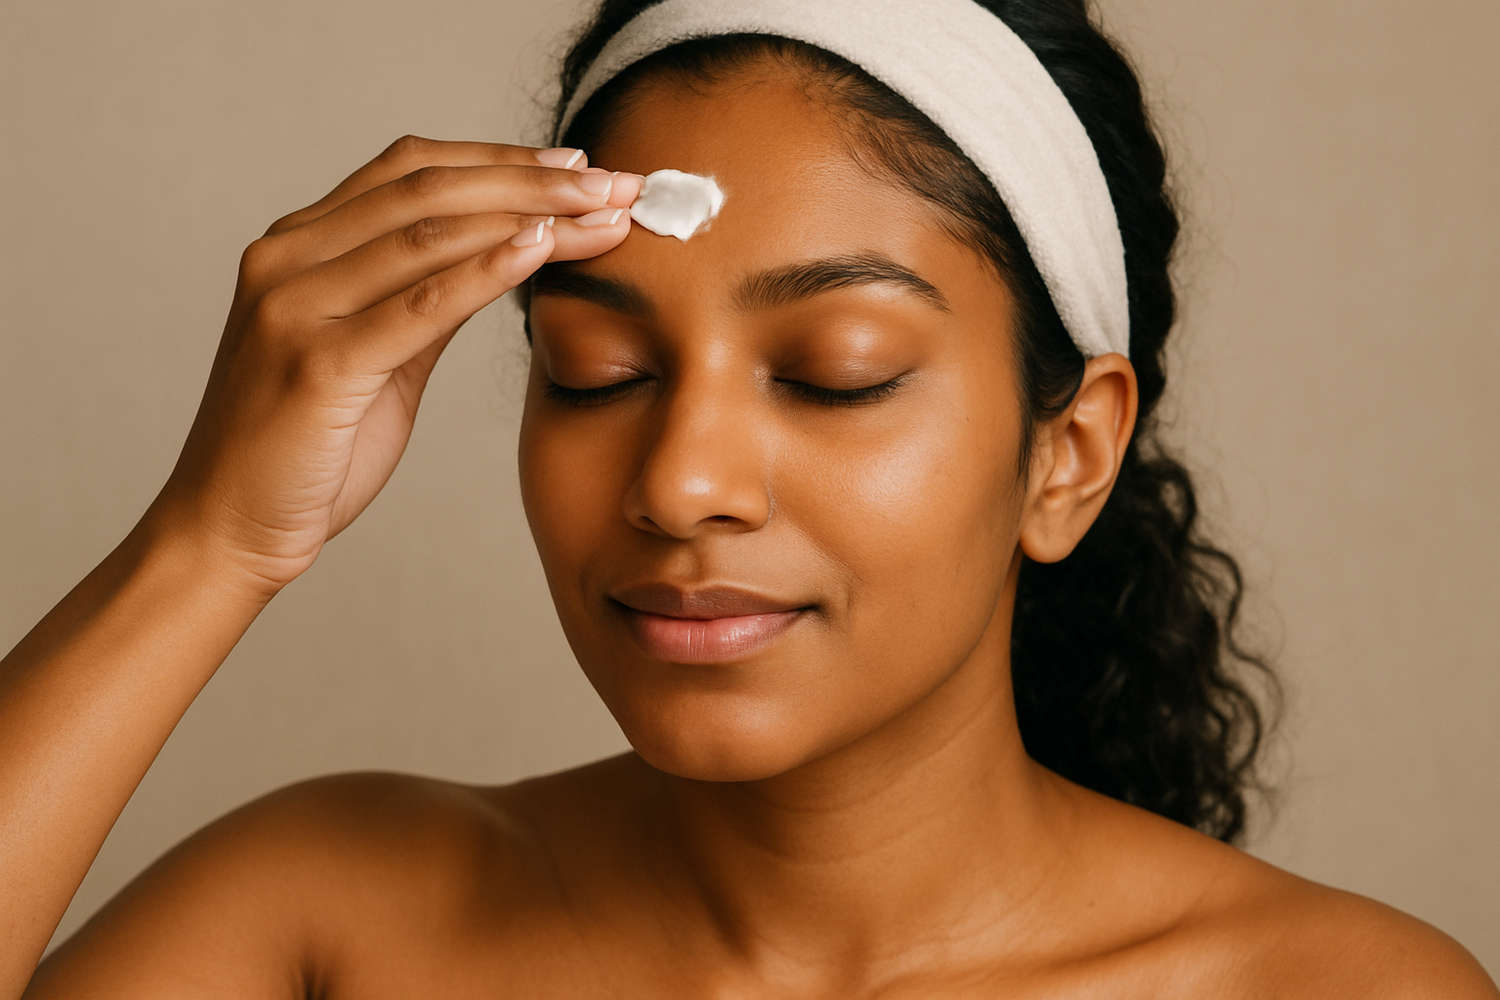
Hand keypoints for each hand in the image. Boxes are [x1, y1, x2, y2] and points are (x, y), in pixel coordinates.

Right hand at [146, 136, 639, 596]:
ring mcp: (296, 306)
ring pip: (429, 235)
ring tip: (602, 213)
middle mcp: (288, 259)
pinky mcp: (316, 364)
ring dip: (529, 215)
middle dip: (533, 180)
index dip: (502, 159)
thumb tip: (507, 253)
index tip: (578, 164)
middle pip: (429, 189)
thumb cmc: (307, 450)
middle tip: (615, 183)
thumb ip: (426, 302)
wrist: (229, 529)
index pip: (411, 171)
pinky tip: (542, 250)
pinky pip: (418, 306)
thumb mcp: (378, 360)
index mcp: (298, 247)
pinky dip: (485, 272)